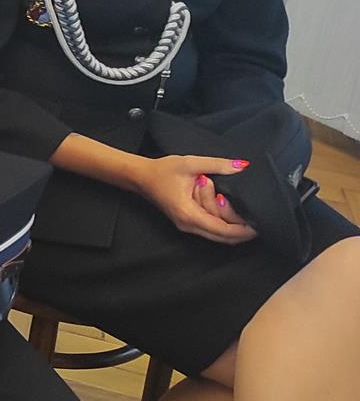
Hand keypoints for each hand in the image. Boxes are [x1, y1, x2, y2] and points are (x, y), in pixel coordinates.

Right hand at [137, 155, 256, 244]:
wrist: (140, 177)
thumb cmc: (162, 171)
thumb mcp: (190, 163)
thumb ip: (217, 164)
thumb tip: (241, 166)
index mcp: (189, 214)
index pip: (223, 230)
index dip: (243, 230)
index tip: (260, 224)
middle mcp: (188, 225)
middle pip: (223, 237)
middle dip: (239, 227)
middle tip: (247, 209)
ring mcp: (187, 226)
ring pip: (218, 234)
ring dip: (229, 221)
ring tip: (224, 198)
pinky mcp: (187, 223)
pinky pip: (211, 229)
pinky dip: (221, 221)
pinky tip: (222, 205)